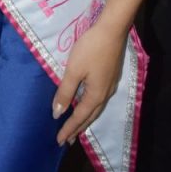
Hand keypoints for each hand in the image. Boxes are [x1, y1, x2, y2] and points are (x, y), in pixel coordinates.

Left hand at [52, 20, 125, 146]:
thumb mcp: (74, 70)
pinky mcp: (110, 76)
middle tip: (68, 139)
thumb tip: (57, 114)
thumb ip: (65, 91)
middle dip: (78, 128)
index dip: (69, 129)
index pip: (79, 117)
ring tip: (76, 126)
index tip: (59, 141)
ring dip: (85, 118)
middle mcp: (105, 94)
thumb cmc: (90, 49)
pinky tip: (86, 103)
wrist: (112, 30)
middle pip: (90, 116)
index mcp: (96, 95)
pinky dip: (90, 107)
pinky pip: (98, 99)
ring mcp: (110, 85)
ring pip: (95, 108)